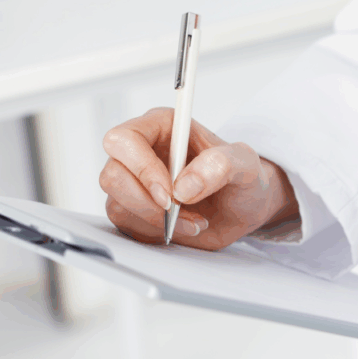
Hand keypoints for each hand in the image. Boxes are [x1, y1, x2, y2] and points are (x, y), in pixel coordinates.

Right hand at [99, 107, 298, 249]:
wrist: (243, 208)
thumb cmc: (242, 178)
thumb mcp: (245, 164)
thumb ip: (221, 165)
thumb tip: (184, 186)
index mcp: (162, 126)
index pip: (124, 140)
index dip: (141, 168)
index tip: (170, 194)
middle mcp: (142, 151)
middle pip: (112, 175)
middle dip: (146, 202)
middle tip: (179, 211)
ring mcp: (134, 181)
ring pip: (116, 203)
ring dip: (157, 220)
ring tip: (194, 219)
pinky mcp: (133, 209)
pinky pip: (126, 225)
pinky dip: (156, 232)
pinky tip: (183, 227)